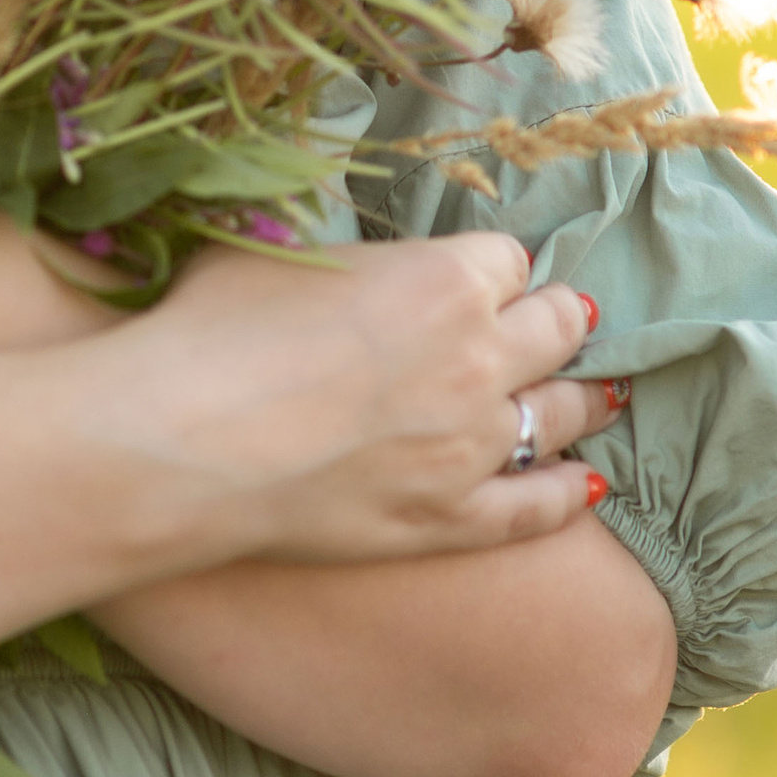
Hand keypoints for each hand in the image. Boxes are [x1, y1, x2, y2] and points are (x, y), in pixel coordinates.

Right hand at [117, 232, 622, 567]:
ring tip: (598, 395)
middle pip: (556, 326)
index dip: (489, 271)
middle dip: (554, 320)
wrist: (178, 443)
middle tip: (554, 325)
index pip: (507, 260)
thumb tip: (342, 268)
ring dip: (581, 397)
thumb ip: (340, 261)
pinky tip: (587, 484)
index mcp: (445, 278)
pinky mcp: (449, 520)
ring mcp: (471, 445)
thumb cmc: (208, 331)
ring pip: (562, 412)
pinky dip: (568, 491)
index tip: (476, 280)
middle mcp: (479, 357)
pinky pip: (537, 507)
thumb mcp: (274, 256)